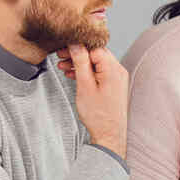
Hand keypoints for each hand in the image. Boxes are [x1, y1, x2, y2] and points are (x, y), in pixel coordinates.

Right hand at [63, 44, 128, 160]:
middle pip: (95, 53)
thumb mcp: (85, 86)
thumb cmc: (98, 115)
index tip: (64, 48)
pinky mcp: (113, 85)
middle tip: (61, 56)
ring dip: (80, 63)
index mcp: (113, 69)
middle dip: (77, 54)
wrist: (109, 135)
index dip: (78, 46)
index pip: (94, 47)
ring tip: (64, 67)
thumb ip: (81, 63)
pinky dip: (86, 72)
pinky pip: (99, 72)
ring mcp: (117, 78)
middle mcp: (118, 71)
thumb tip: (76, 45)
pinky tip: (73, 75)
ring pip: (96, 63)